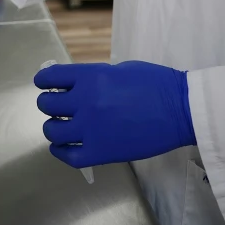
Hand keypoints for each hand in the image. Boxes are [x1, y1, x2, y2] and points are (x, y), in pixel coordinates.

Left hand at [34, 61, 194, 167]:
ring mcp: (90, 129)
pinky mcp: (100, 153)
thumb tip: (75, 86)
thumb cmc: (155, 83)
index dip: (44, 81)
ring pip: (52, 131)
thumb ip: (94, 78)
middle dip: (49, 104)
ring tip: (62, 126)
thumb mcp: (120, 69)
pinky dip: (60, 151)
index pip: (50, 78)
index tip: (45, 84)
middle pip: (47, 105)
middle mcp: (85, 102)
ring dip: (54, 127)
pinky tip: (62, 146)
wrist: (180, 109)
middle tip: (57, 106)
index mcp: (90, 76)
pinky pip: (67, 155)